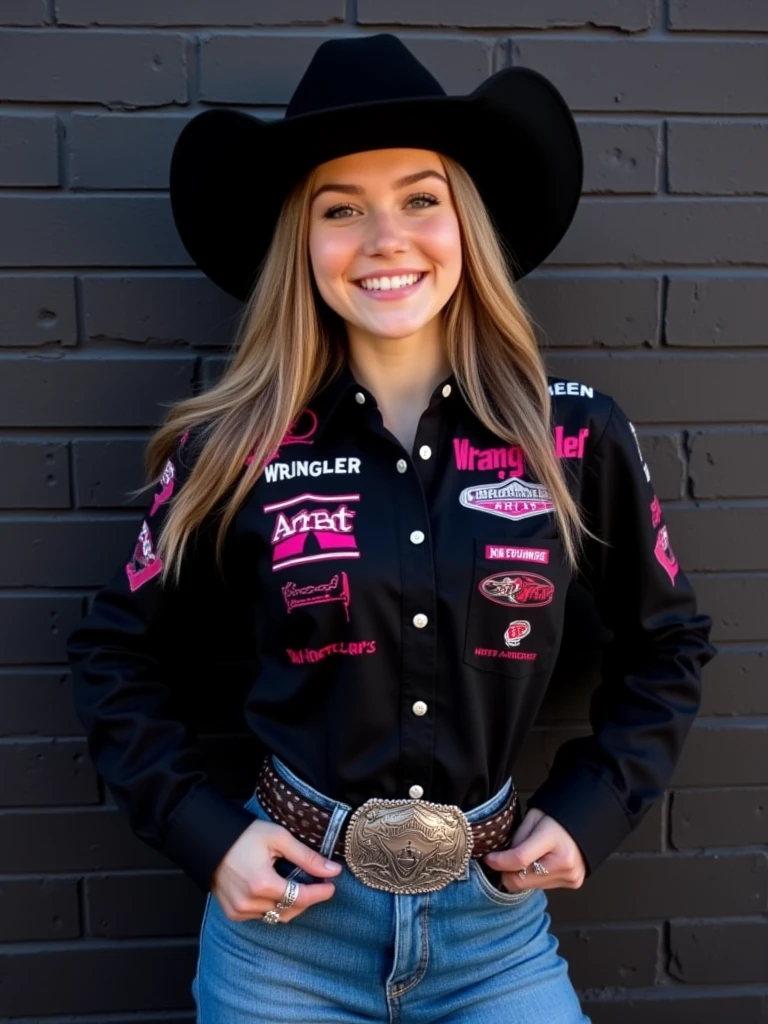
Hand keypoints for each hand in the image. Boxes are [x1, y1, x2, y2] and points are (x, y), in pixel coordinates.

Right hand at [211, 818, 342, 921]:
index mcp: (262, 884)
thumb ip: (307, 857)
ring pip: (276, 917)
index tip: (331, 886)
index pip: (300, 898)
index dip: (319, 893)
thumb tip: (332, 870)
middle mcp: (249, 902)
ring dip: (290, 905)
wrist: (210, 840)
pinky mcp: (233, 913)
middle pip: (290, 910)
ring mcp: (239, 911)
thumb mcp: (278, 838)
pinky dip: (272, 908)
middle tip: (317, 884)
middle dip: (307, 899)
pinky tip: (275, 891)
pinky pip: (261, 917)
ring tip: (295, 885)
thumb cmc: (244, 835)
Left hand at [483, 807, 585, 891]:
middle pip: (521, 880)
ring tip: (529, 857)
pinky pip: (542, 887)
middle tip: (504, 860)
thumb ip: (517, 840)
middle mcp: (564, 862)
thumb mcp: (533, 818)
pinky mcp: (573, 883)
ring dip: (522, 875)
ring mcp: (571, 876)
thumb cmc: (557, 816)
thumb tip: (501, 859)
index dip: (499, 861)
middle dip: (507, 872)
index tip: (488, 859)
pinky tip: (542, 862)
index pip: (520, 859)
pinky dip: (535, 877)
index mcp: (553, 839)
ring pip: (529, 886)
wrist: (586, 822)